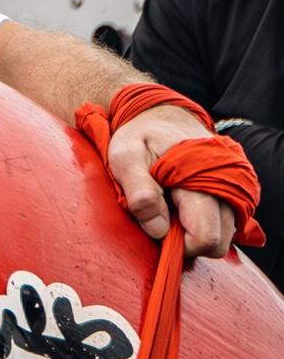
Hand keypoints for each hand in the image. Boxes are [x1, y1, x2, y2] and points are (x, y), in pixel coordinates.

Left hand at [107, 105, 234, 257]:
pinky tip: (180, 203)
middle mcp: (227, 187)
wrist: (160, 113)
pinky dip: (202, 222)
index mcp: (202, 180)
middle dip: (187, 241)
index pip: (206, 238)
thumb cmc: (140, 134)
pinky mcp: (230, 192)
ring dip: (195, 231)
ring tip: (169, 206)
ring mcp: (232, 190)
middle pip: (218, 243)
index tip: (156, 227)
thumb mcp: (125, 156)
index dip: (179, 244)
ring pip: (223, 234)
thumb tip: (158, 230)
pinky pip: (223, 223)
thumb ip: (140, 192)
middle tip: (161, 215)